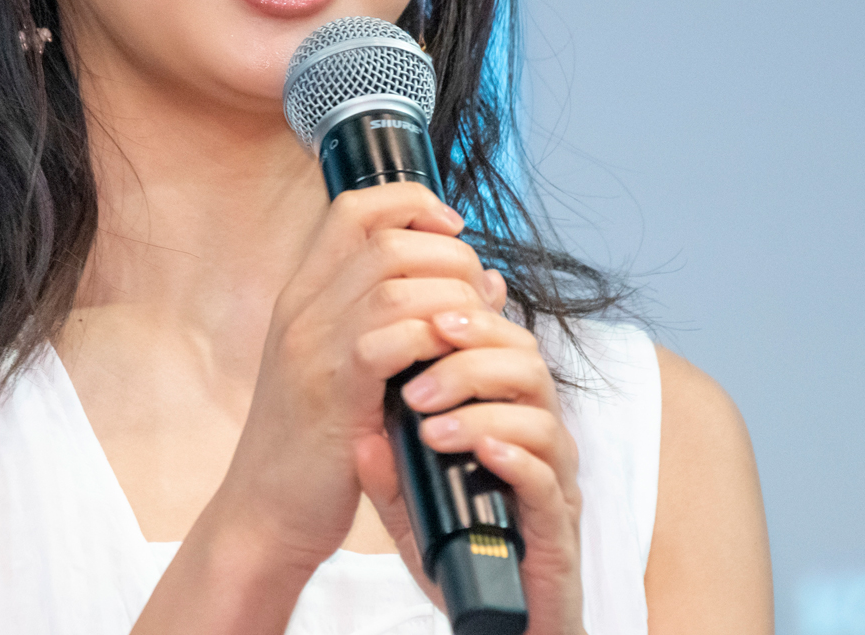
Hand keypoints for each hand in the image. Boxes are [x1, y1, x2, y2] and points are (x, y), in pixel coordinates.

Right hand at [207, 182, 498, 569]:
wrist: (264, 511)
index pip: (353, 208)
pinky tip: (449, 359)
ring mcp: (312, 347)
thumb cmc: (316, 440)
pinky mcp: (332, 392)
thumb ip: (405, 316)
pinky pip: (390, 340)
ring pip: (393, 282)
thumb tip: (487, 278)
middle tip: (474, 291)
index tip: (452, 225)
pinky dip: (432, 341)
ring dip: (449, 296)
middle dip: (448, 256)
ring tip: (472, 325)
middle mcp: (303, 308)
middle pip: (385, 240)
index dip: (410, 203)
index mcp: (304, 293)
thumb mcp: (350, 364)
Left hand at [356, 306, 584, 634]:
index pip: (497, 340)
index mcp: (502, 412)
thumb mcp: (405, 499)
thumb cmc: (453, 548)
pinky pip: (549, 481)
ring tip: (430, 425)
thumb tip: (361, 431)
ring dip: (482, 409)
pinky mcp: (559, 528)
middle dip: (470, 356)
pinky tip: (479, 450)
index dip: (465, 318)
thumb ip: (387, 462)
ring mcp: (552, 481)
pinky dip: (514, 457)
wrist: (494, 623)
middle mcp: (535, 436)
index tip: (419, 316)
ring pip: (541, 416)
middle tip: (418, 378)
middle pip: (526, 362)